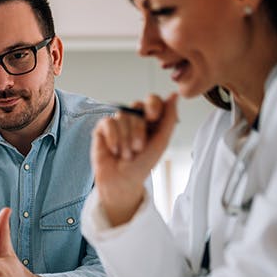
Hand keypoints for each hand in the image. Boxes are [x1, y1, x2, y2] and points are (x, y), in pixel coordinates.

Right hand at [92, 93, 178, 225]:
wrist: (123, 181)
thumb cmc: (142, 164)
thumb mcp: (161, 142)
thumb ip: (169, 119)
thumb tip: (174, 95)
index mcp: (150, 119)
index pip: (152, 99)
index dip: (153, 105)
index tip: (153, 118)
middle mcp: (133, 118)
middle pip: (136, 107)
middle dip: (139, 130)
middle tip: (138, 148)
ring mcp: (117, 122)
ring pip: (122, 116)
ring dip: (126, 139)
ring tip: (126, 154)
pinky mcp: (102, 128)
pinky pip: (108, 122)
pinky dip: (114, 138)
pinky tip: (114, 150)